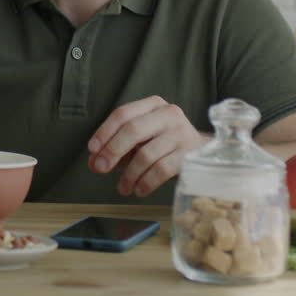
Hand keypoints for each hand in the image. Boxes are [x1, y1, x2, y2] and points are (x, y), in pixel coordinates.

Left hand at [87, 96, 204, 196]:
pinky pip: (162, 169)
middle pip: (133, 130)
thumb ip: (115, 149)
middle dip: (113, 151)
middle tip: (101, 168)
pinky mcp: (191, 154)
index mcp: (152, 105)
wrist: (203, 153)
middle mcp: (168, 114)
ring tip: (123, 188)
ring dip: (129, 174)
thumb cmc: (164, 145)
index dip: (104, 132)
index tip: (92, 150)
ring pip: (146, 154)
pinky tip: (139, 190)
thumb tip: (94, 164)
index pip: (122, 114)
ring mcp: (182, 133)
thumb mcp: (139, 142)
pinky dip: (146, 182)